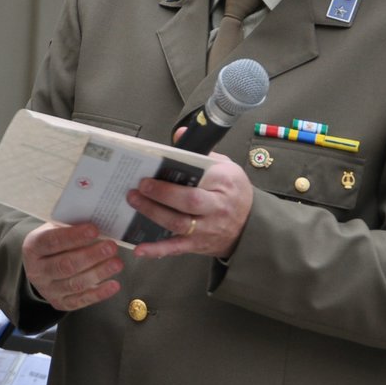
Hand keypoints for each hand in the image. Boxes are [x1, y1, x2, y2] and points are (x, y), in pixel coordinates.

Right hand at [21, 221, 122, 310]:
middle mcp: (36, 271)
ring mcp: (47, 290)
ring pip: (75, 284)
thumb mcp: (56, 229)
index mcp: (32, 247)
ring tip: (117, 263)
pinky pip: (81, 300)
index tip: (94, 229)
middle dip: (90, 256)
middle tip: (111, 247)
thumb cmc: (55, 241)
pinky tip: (114, 284)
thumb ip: (71, 226)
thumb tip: (99, 222)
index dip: (73, 236)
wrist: (43, 265)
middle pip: (65, 265)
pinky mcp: (60, 303)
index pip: (52, 241)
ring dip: (98, 273)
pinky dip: (99, 293)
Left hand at [127, 152, 252, 259]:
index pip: (202, 177)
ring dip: (153, 213)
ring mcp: (207, 229)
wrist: (250, 225)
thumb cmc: (233, 192)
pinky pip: (176, 248)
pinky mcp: (198, 245)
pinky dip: (157, 250)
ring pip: (178, 224)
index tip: (156, 167)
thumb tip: (179, 134)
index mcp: (224, 183)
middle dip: (161, 193)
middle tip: (140, 185)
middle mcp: (217, 208)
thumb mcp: (226, 166)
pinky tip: (140, 248)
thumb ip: (202, 152)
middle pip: (188, 202)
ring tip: (134, 201)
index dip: (181, 174)